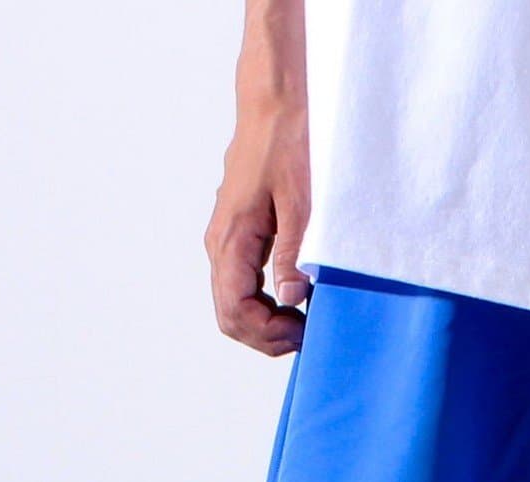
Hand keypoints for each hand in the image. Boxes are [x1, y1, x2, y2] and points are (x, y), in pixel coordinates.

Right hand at [205, 100, 309, 356]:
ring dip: (267, 320)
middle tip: (307, 331)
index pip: (234, 311)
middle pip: (229, 314)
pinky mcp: (241, 233)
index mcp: (232, 237)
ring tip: (304, 316)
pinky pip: (243, 282)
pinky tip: (296, 293)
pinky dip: (266, 301)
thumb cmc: (289, 139)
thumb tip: (290, 297)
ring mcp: (228, 238)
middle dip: (267, 335)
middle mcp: (222, 242)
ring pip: (235, 301)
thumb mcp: (303, 201)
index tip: (304, 330)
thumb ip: (294, 253)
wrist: (277, 98)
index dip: (267, 334)